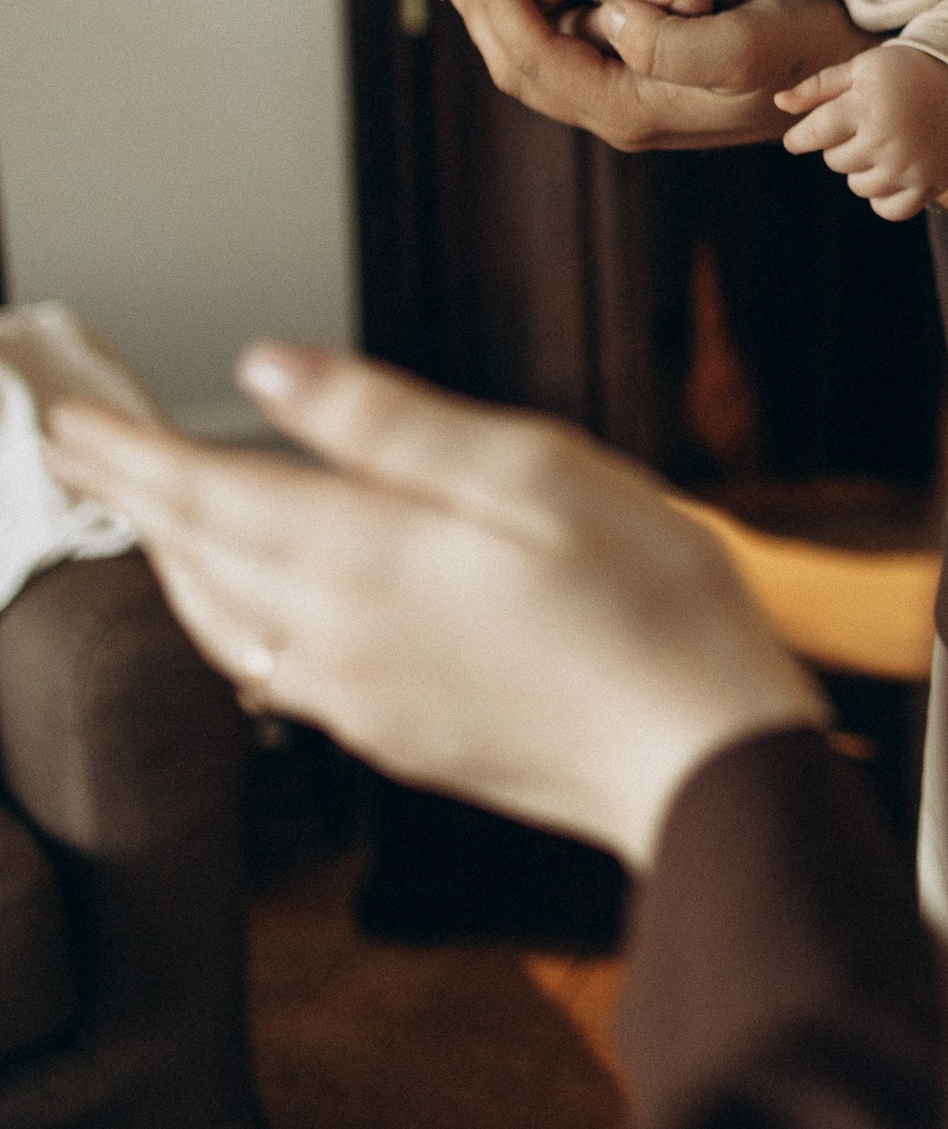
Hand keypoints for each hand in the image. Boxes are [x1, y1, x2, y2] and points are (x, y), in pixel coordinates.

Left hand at [43, 343, 823, 868]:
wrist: (701, 758)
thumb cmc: (650, 602)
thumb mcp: (537, 471)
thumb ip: (390, 422)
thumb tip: (270, 370)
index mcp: (367, 561)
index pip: (204, 494)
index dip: (125, 450)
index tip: (65, 414)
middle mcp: (338, 640)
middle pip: (195, 559)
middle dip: (133, 493)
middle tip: (84, 441)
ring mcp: (359, 700)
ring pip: (220, 623)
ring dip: (172, 557)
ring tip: (147, 507)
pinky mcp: (394, 736)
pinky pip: (269, 670)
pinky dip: (228, 616)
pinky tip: (245, 602)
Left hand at [446, 0, 853, 147]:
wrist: (856, 78)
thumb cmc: (813, 52)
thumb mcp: (751, 44)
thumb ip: (671, 43)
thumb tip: (607, 15)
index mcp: (634, 109)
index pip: (534, 61)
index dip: (496, 6)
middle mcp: (622, 113)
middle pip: (522, 68)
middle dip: (490, 10)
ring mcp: (633, 99)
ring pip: (541, 60)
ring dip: (522, 9)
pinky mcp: (647, 79)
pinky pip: (568, 53)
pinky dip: (537, 18)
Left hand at [779, 41, 947, 221]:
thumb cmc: (904, 73)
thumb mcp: (861, 68)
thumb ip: (818, 87)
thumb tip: (779, 103)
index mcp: (865, 106)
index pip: (811, 135)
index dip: (800, 138)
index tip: (802, 137)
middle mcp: (886, 139)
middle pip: (834, 161)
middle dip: (841, 145)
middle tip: (865, 126)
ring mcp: (908, 167)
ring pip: (858, 186)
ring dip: (862, 170)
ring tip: (883, 144)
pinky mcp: (928, 186)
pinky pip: (889, 210)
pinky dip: (884, 197)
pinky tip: (891, 174)